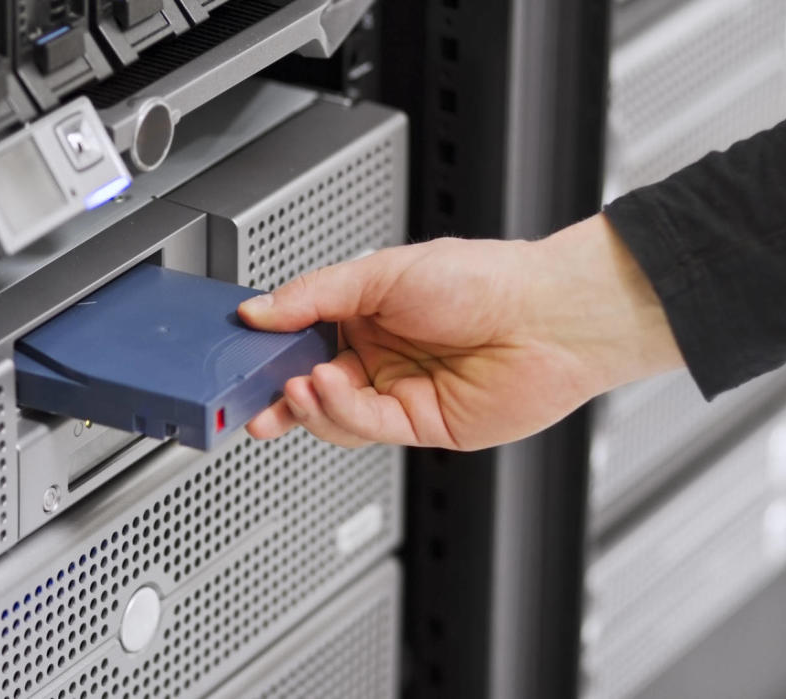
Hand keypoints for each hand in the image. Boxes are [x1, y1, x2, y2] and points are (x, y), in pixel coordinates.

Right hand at [237, 214, 684, 449]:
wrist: (550, 317)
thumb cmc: (484, 279)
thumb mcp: (381, 272)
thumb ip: (314, 294)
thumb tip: (258, 310)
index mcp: (364, 313)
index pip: (300, 336)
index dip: (267, 348)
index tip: (236, 351)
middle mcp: (378, 355)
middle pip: (308, 383)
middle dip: (272, 394)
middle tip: (242, 397)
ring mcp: (398, 394)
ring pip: (330, 414)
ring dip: (305, 403)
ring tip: (294, 386)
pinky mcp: (419, 427)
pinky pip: (363, 429)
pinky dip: (339, 412)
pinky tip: (328, 389)